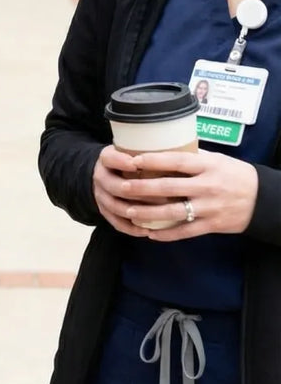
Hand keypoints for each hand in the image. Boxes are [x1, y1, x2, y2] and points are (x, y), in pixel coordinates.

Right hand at [92, 144, 155, 237]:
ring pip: (116, 206)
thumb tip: (184, 149)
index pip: (110, 159)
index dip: (122, 162)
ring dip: (137, 211)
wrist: (105, 172)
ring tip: (159, 214)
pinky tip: (147, 231)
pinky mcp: (104, 211)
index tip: (137, 164)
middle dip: (137, 191)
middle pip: (116, 186)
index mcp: (107, 159)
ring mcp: (101, 195)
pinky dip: (131, 228)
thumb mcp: (131, 150)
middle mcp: (100, 177)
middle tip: (162, 194)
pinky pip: (116, 222)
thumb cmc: (129, 160)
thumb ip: (148, 151)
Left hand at [117, 147, 258, 240]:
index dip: (154, 160)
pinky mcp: (212, 225)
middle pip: (168, 187)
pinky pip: (185, 231)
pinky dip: (167, 234)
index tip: (133, 160)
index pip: (177, 161)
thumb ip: (191, 158)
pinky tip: (150, 234)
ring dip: (148, 213)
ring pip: (172, 212)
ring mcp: (209, 207)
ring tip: (129, 212)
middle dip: (142, 188)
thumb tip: (161, 149)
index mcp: (207, 166)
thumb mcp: (216, 160)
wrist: (263, 200)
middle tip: (121, 187)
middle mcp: (207, 186)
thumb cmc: (234, 175)